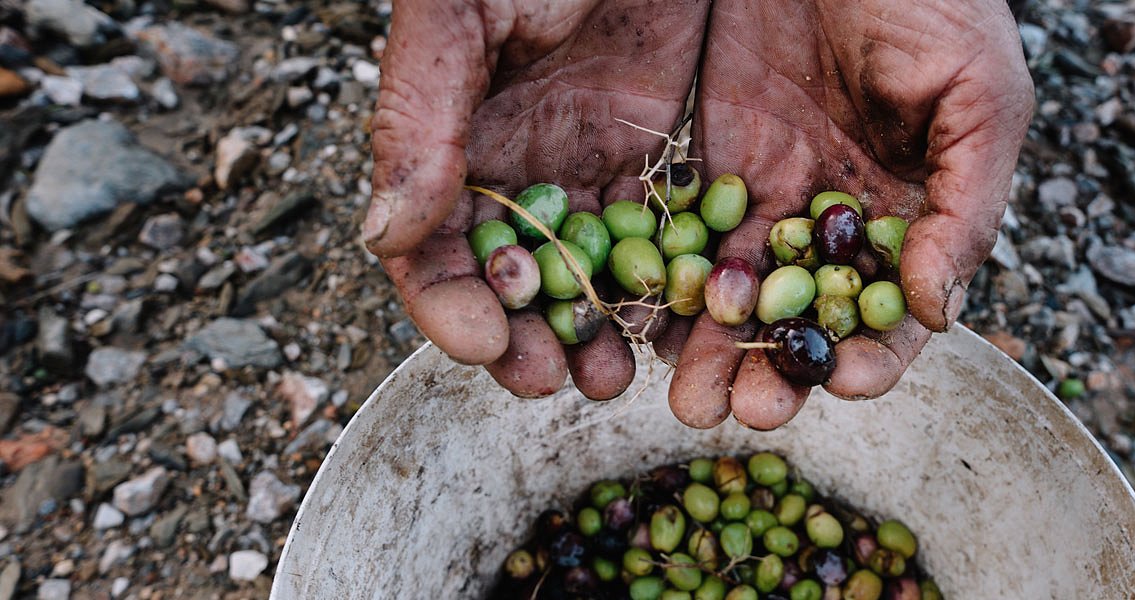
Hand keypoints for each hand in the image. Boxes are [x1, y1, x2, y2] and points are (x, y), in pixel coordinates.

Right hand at [362, 0, 708, 398]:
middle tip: (560, 379)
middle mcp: (523, 173)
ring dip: (601, 333)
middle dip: (531, 342)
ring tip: (621, 370)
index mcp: (456, 145)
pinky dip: (672, 289)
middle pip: (518, 286)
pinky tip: (686, 320)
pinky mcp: (671, 161)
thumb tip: (380, 234)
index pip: (434, 251)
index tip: (483, 345)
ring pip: (594, 280)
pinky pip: (670, 242)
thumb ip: (419, 119)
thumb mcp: (463, 14)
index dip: (450, 308)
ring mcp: (598, 172)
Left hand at [669, 0, 1034, 427]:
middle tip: (744, 412)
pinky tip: (647, 320)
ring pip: (741, 290)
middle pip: (807, 317)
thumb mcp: (979, 93)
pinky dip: (671, 281)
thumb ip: (967, 205)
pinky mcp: (711, 159)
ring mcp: (772, 191)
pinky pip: (689, 233)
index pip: (897, 309)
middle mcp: (838, 217)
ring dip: (715, 349)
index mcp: (913, 211)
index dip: (875, 355)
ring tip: (689, 397)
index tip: (843, 383)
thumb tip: (939, 312)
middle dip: (777, 372)